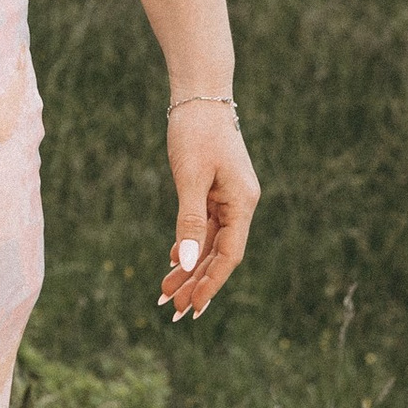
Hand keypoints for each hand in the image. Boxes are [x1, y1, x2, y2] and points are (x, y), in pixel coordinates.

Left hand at [159, 103, 258, 321]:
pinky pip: (204, 227)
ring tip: (165, 293)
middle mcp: (240, 204)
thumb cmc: (195, 132)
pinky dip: (189, 245)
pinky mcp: (215, 192)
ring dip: (189, 268)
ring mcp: (228, 199)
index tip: (192, 307)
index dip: (211, 283)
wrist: (199, 96)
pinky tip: (173, 261)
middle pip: (220, 254)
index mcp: (242, 203)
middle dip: (196, 283)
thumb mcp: (190, 178)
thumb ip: (189, 221)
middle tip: (172, 311)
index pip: (229, 255)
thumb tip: (188, 262)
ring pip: (210, 243)